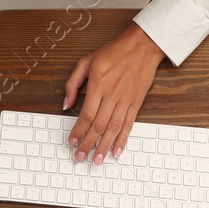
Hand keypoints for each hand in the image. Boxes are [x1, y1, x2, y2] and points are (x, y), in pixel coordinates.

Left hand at [63, 23, 165, 163]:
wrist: (142, 46)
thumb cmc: (114, 52)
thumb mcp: (86, 61)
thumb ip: (73, 83)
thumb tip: (66, 104)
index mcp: (98, 85)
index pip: (86, 114)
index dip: (78, 131)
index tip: (71, 142)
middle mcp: (112, 95)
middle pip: (98, 125)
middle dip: (88, 144)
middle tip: (80, 157)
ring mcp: (125, 100)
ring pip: (113, 128)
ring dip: (104, 146)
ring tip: (97, 160)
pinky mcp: (136, 103)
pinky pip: (128, 125)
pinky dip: (123, 139)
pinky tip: (117, 151)